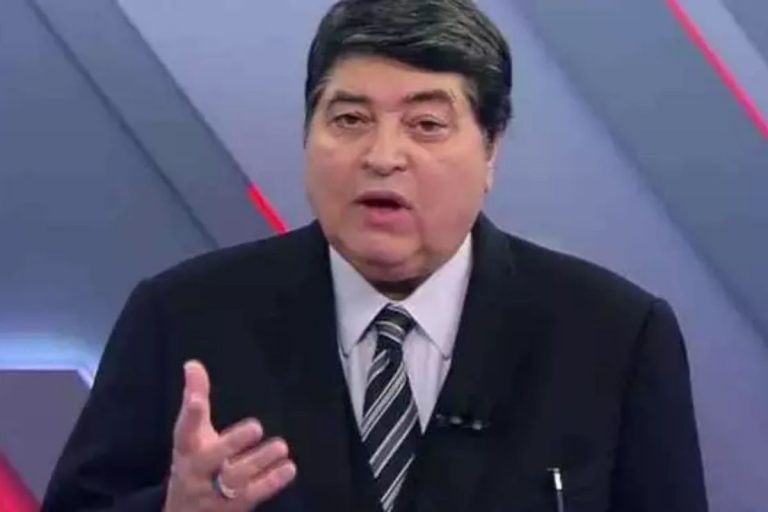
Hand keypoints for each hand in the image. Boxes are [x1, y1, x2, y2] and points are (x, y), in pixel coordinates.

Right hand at [163, 361, 296, 511]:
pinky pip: (254, 495)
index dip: (190, 416)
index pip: (185, 431)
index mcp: (187, 450)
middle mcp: (198, 472)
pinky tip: (288, 468)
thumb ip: (195, 398)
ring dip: (260, 461)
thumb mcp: (192, 435)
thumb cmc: (193, 463)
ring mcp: (215, 494)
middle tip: (255, 427)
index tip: (196, 400)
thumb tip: (193, 364)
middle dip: (233, 443)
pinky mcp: (235, 507)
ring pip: (236, 478)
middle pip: (212, 458)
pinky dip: (272, 482)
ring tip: (280, 446)